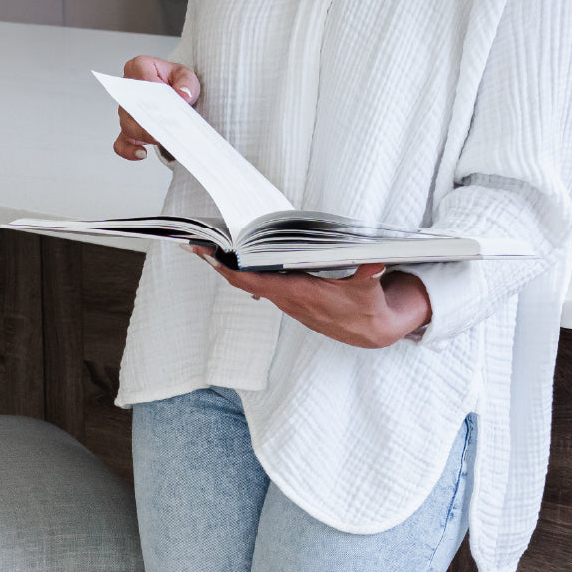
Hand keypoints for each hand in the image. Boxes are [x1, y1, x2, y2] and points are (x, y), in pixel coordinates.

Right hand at [115, 56, 199, 161]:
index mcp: (139, 68)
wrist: (175, 97)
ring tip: (161, 139)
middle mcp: (128, 91)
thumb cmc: (176, 83)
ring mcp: (126, 113)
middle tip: (163, 125)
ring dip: (144, 135)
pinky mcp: (127, 132)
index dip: (153, 85)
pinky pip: (121, 144)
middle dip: (148, 117)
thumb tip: (183, 96)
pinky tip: (143, 153)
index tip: (165, 97)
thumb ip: (186, 83)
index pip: (141, 74)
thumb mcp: (186, 76)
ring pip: (128, 126)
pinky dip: (129, 151)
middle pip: (131, 105)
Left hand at [189, 253, 432, 348]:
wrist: (371, 329)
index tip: (207, 254)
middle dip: (220, 262)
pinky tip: (238, 257)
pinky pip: (261, 283)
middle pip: (243, 279)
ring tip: (212, 244)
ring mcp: (286, 299)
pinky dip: (246, 270)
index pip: (253, 280)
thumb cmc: (367, 307)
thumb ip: (368, 275)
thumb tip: (372, 263)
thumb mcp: (370, 289)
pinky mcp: (291, 298)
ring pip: (250, 281)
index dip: (228, 268)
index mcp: (298, 293)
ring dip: (230, 266)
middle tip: (198, 241)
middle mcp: (287, 298)